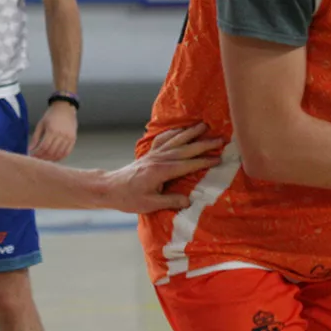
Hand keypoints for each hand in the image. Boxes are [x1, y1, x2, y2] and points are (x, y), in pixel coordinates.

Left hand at [30, 101, 76, 161]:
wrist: (65, 107)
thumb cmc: (51, 115)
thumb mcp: (41, 124)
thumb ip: (35, 137)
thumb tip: (30, 149)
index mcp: (52, 130)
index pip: (44, 147)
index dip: (38, 154)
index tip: (32, 156)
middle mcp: (61, 135)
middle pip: (51, 151)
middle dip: (43, 157)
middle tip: (37, 160)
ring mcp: (68, 138)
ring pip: (59, 154)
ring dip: (51, 159)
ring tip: (45, 159)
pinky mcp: (73, 139)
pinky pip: (67, 152)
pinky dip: (60, 157)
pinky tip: (54, 158)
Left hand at [101, 124, 223, 213]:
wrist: (110, 188)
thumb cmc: (129, 198)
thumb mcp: (149, 204)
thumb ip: (170, 201)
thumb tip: (189, 200)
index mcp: (161, 171)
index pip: (188, 164)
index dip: (204, 161)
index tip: (218, 159)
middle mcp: (159, 159)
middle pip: (186, 148)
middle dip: (204, 143)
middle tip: (221, 139)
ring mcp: (154, 154)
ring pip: (176, 139)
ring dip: (191, 132)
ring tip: (205, 125)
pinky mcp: (149, 153)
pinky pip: (163, 138)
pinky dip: (174, 132)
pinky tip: (181, 129)